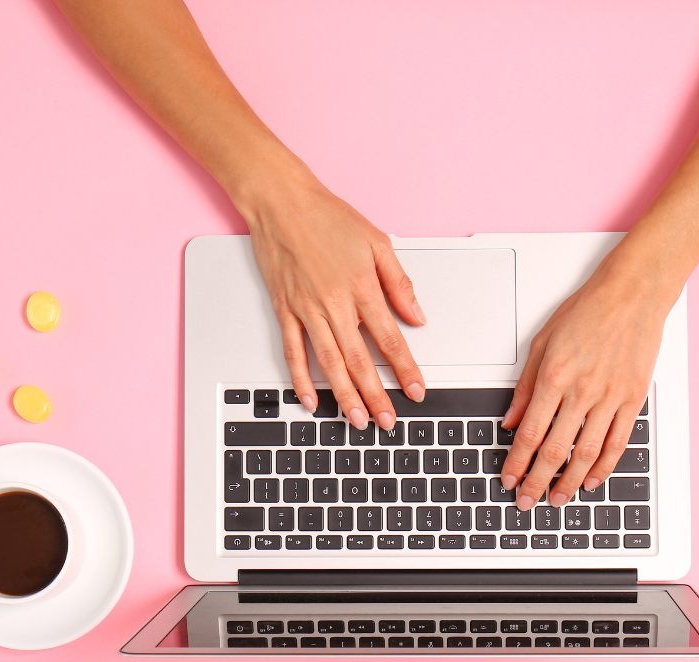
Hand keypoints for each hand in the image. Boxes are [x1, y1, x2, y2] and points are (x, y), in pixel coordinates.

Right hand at [243, 162, 426, 430]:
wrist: (281, 202)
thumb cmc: (327, 217)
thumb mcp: (378, 243)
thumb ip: (399, 284)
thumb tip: (417, 316)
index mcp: (362, 287)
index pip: (390, 339)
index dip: (405, 370)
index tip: (416, 391)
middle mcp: (334, 304)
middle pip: (360, 360)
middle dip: (376, 396)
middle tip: (387, 421)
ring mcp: (307, 310)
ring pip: (329, 363)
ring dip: (345, 395)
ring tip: (356, 420)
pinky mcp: (285, 310)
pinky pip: (293, 352)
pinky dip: (301, 380)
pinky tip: (312, 400)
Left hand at [499, 255, 672, 510]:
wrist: (632, 294)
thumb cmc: (587, 311)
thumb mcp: (541, 343)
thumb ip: (524, 387)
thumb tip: (511, 421)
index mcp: (554, 378)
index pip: (529, 434)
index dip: (517, 463)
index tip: (509, 479)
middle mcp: (582, 392)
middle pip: (555, 450)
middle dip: (537, 481)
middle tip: (527, 501)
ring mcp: (610, 398)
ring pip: (587, 454)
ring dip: (570, 482)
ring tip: (557, 498)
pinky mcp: (632, 399)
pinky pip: (617, 442)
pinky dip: (604, 466)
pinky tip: (592, 480)